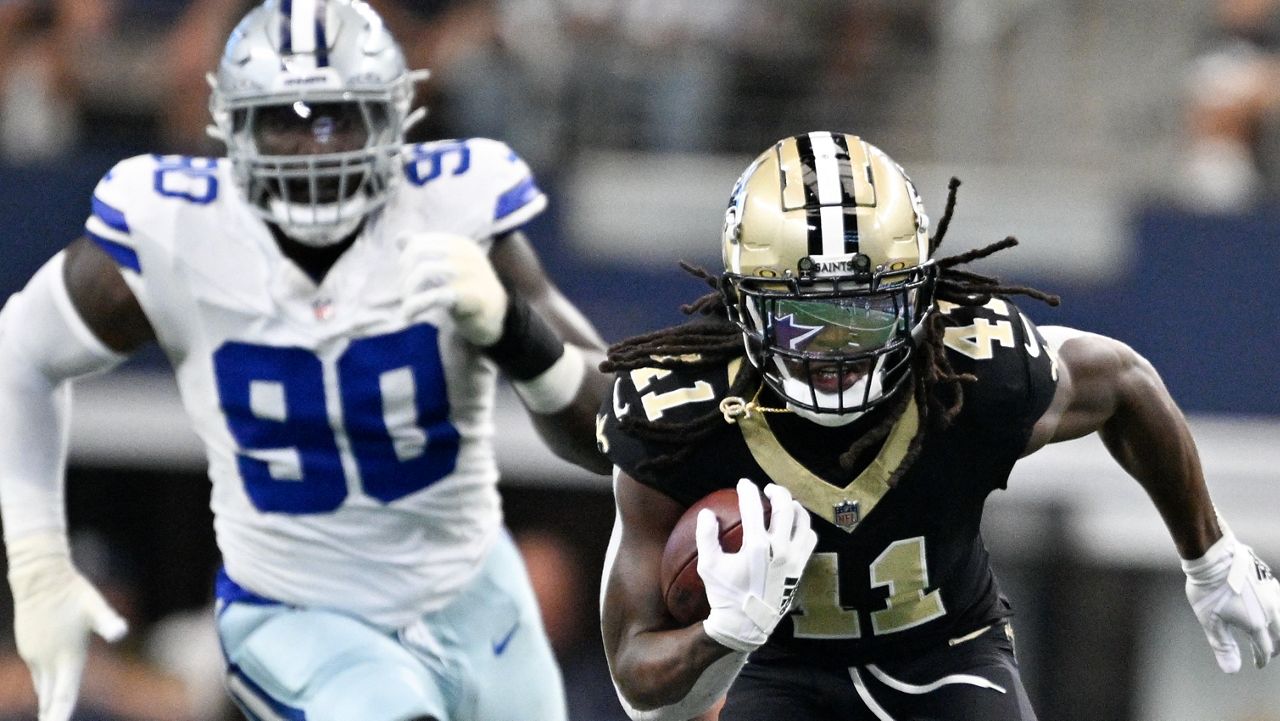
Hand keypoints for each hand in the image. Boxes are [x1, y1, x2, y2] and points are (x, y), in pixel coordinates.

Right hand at [6, 532, 127, 720]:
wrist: (40, 578)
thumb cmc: (72, 591)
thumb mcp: (95, 605)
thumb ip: (108, 621)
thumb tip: (120, 632)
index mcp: (67, 655)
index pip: (64, 694)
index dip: (62, 714)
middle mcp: (48, 659)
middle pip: (50, 696)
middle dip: (53, 714)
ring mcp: (35, 654)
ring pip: (42, 685)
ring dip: (47, 701)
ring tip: (51, 714)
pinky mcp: (28, 647)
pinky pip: (37, 672)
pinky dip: (43, 683)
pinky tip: (46, 688)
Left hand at [397, 232, 508, 345]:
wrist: (496, 315)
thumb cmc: (467, 290)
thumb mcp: (448, 266)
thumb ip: (425, 251)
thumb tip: (400, 237)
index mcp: (459, 244)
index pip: (418, 244)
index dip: (404, 263)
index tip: (405, 281)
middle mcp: (465, 254)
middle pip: (418, 255)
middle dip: (404, 277)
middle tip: (405, 296)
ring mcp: (469, 273)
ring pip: (423, 272)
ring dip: (408, 292)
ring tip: (407, 307)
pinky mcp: (470, 295)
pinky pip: (433, 296)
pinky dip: (415, 305)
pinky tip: (408, 316)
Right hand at [696, 479, 817, 651]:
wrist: (747, 625)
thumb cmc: (725, 595)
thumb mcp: (708, 567)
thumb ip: (706, 537)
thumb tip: (707, 513)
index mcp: (757, 547)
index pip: (753, 507)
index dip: (748, 490)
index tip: (743, 484)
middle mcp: (780, 549)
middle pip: (786, 507)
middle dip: (777, 492)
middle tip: (767, 490)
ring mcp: (794, 559)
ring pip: (803, 521)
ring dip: (794, 507)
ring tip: (785, 504)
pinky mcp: (800, 568)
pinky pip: (809, 540)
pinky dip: (803, 528)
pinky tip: (793, 527)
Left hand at [1182, 532, 1279, 671]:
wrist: (1214, 556)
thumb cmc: (1209, 589)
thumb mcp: (1210, 621)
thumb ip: (1223, 646)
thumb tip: (1232, 670)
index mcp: (1257, 623)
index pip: (1265, 649)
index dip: (1261, 660)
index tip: (1258, 664)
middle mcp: (1270, 610)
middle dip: (1275, 647)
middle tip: (1268, 653)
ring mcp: (1272, 594)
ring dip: (1279, 630)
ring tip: (1271, 634)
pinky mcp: (1270, 581)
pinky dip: (1278, 613)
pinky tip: (1269, 611)